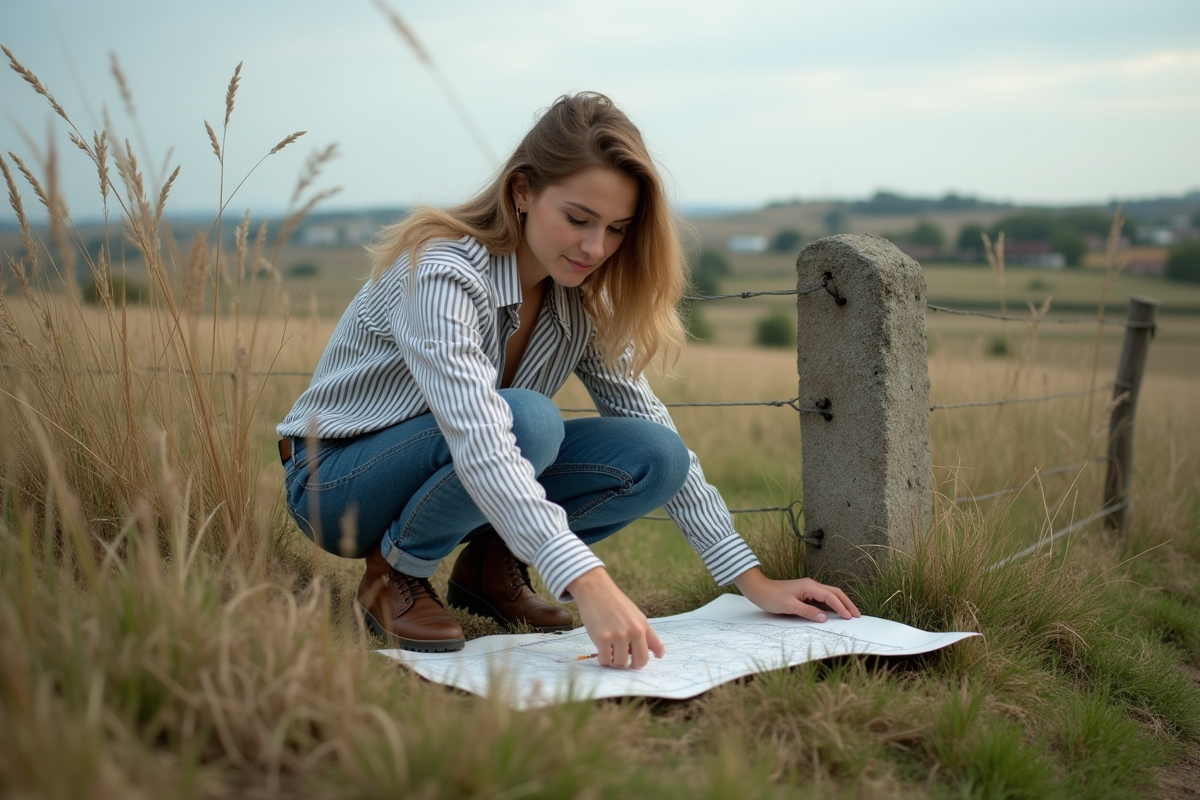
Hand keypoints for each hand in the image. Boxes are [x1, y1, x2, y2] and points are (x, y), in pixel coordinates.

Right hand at [567, 567, 664, 668]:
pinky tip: (602, 651)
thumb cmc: (615, 603)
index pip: (657, 648)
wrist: (596, 591)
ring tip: (611, 652)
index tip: (642, 661)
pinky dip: (604, 660)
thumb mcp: (636, 615)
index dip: (651, 658)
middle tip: (626, 662)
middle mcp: (634, 631)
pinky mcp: (602, 639)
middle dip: (633, 666)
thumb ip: (646, 633)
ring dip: (615, 662)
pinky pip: (605, 661)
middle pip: (640, 661)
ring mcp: (618, 636)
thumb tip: (658, 654)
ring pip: (621, 663)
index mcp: (644, 625)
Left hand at [732, 567, 860, 621]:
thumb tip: (824, 618)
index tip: (850, 617)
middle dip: (847, 603)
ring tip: (850, 614)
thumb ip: (807, 612)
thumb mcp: (789, 606)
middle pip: (835, 593)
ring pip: (830, 595)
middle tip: (857, 615)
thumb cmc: (771, 597)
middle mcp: (811, 585)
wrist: (759, 589)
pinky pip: (822, 599)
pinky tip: (835, 612)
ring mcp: (809, 589)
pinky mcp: (805, 593)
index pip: (830, 597)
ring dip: (841, 604)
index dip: (841, 607)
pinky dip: (832, 605)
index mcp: (809, 586)